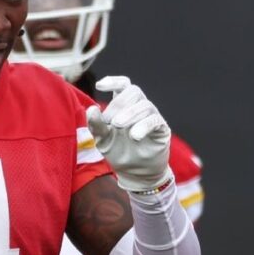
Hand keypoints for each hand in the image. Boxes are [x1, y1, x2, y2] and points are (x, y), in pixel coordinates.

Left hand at [85, 76, 172, 192]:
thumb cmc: (118, 152)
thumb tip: (91, 108)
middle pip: (134, 91)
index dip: (114, 81)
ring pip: (145, 105)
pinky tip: (134, 135)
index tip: (100, 86)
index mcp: (124, 106)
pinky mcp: (161, 130)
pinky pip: (155, 120)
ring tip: (118, 126)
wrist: (134, 173)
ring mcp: (152, 117)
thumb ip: (96, 124)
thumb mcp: (102, 139)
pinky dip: (143, 125)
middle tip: (110, 121)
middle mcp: (139, 108)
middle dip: (119, 104)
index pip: (123, 85)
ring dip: (130, 114)